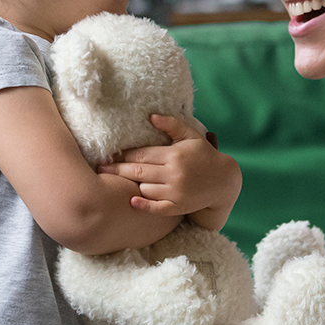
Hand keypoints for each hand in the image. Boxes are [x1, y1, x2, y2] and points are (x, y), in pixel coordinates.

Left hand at [97, 114, 240, 228]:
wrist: (223, 181)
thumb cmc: (204, 155)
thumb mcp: (191, 136)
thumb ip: (171, 125)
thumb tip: (151, 116)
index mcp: (174, 155)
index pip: (142, 154)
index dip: (124, 154)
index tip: (111, 153)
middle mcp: (174, 173)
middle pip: (138, 171)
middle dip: (117, 169)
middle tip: (101, 168)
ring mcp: (175, 192)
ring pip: (144, 188)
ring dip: (132, 184)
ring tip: (119, 180)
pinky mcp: (178, 207)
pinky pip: (156, 207)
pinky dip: (143, 204)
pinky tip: (131, 200)